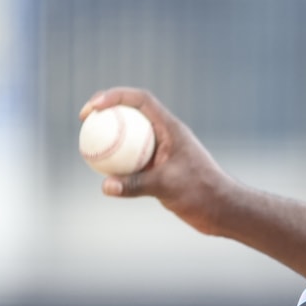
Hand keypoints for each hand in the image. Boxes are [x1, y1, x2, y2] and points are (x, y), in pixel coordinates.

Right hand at [79, 87, 233, 235]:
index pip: (141, 100)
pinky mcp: (159, 169)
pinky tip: (99, 172)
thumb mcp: (167, 186)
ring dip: (110, 135)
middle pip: (132, 113)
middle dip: (107, 110)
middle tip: (85, 119)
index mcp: (171, 128)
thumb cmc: (202, 192)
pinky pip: (132, 159)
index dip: (115, 96)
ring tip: (86, 142)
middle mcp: (165, 135)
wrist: (221, 209)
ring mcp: (161, 152)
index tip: (95, 107)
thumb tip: (105, 186)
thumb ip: (136, 185)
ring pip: (130, 136)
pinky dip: (116, 160)